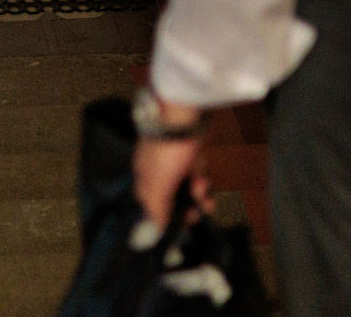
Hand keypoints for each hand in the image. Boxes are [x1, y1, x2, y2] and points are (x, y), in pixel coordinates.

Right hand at [133, 96, 212, 228]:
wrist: (184, 115)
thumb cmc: (166, 153)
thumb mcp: (157, 185)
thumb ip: (155, 210)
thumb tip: (149, 234)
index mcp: (144, 177)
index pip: (148, 203)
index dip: (162, 217)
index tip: (176, 229)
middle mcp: (157, 169)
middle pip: (172, 196)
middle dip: (185, 207)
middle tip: (196, 216)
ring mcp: (176, 160)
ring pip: (187, 186)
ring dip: (197, 196)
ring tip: (205, 198)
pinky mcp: (192, 151)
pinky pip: (198, 171)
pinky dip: (203, 179)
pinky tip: (207, 181)